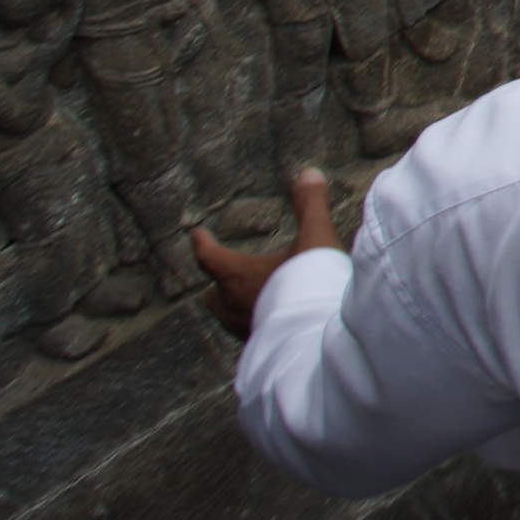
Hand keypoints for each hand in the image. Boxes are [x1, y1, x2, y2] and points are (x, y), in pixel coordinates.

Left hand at [191, 166, 342, 338]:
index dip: (202, 243)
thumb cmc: (310, 284)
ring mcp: (245, 329)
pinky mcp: (263, 347)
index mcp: (237, 274)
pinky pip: (249, 334)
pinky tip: (271, 323)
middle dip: (215, 285)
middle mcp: (233, 304)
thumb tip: (308, 172)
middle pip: (213, 295)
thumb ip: (310, 205)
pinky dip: (254, 324)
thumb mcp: (315, 237)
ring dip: (234, 306)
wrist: (322, 334)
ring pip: (228, 317)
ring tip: (246, 301)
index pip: (208, 256)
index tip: (197, 234)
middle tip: (218, 278)